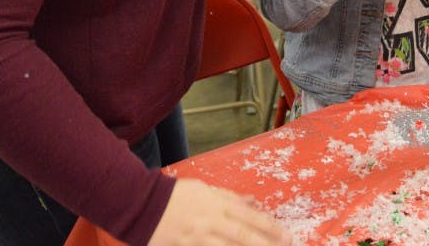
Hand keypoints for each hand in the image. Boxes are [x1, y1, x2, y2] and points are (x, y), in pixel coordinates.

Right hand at [148, 178, 290, 245]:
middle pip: (242, 235)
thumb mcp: (204, 189)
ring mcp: (196, 238)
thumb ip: (229, 197)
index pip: (249, 217)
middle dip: (265, 244)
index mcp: (216, 204)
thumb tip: (253, 202)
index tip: (286, 236)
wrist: (142, 204)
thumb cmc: (176, 195)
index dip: (269, 227)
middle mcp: (209, 221)